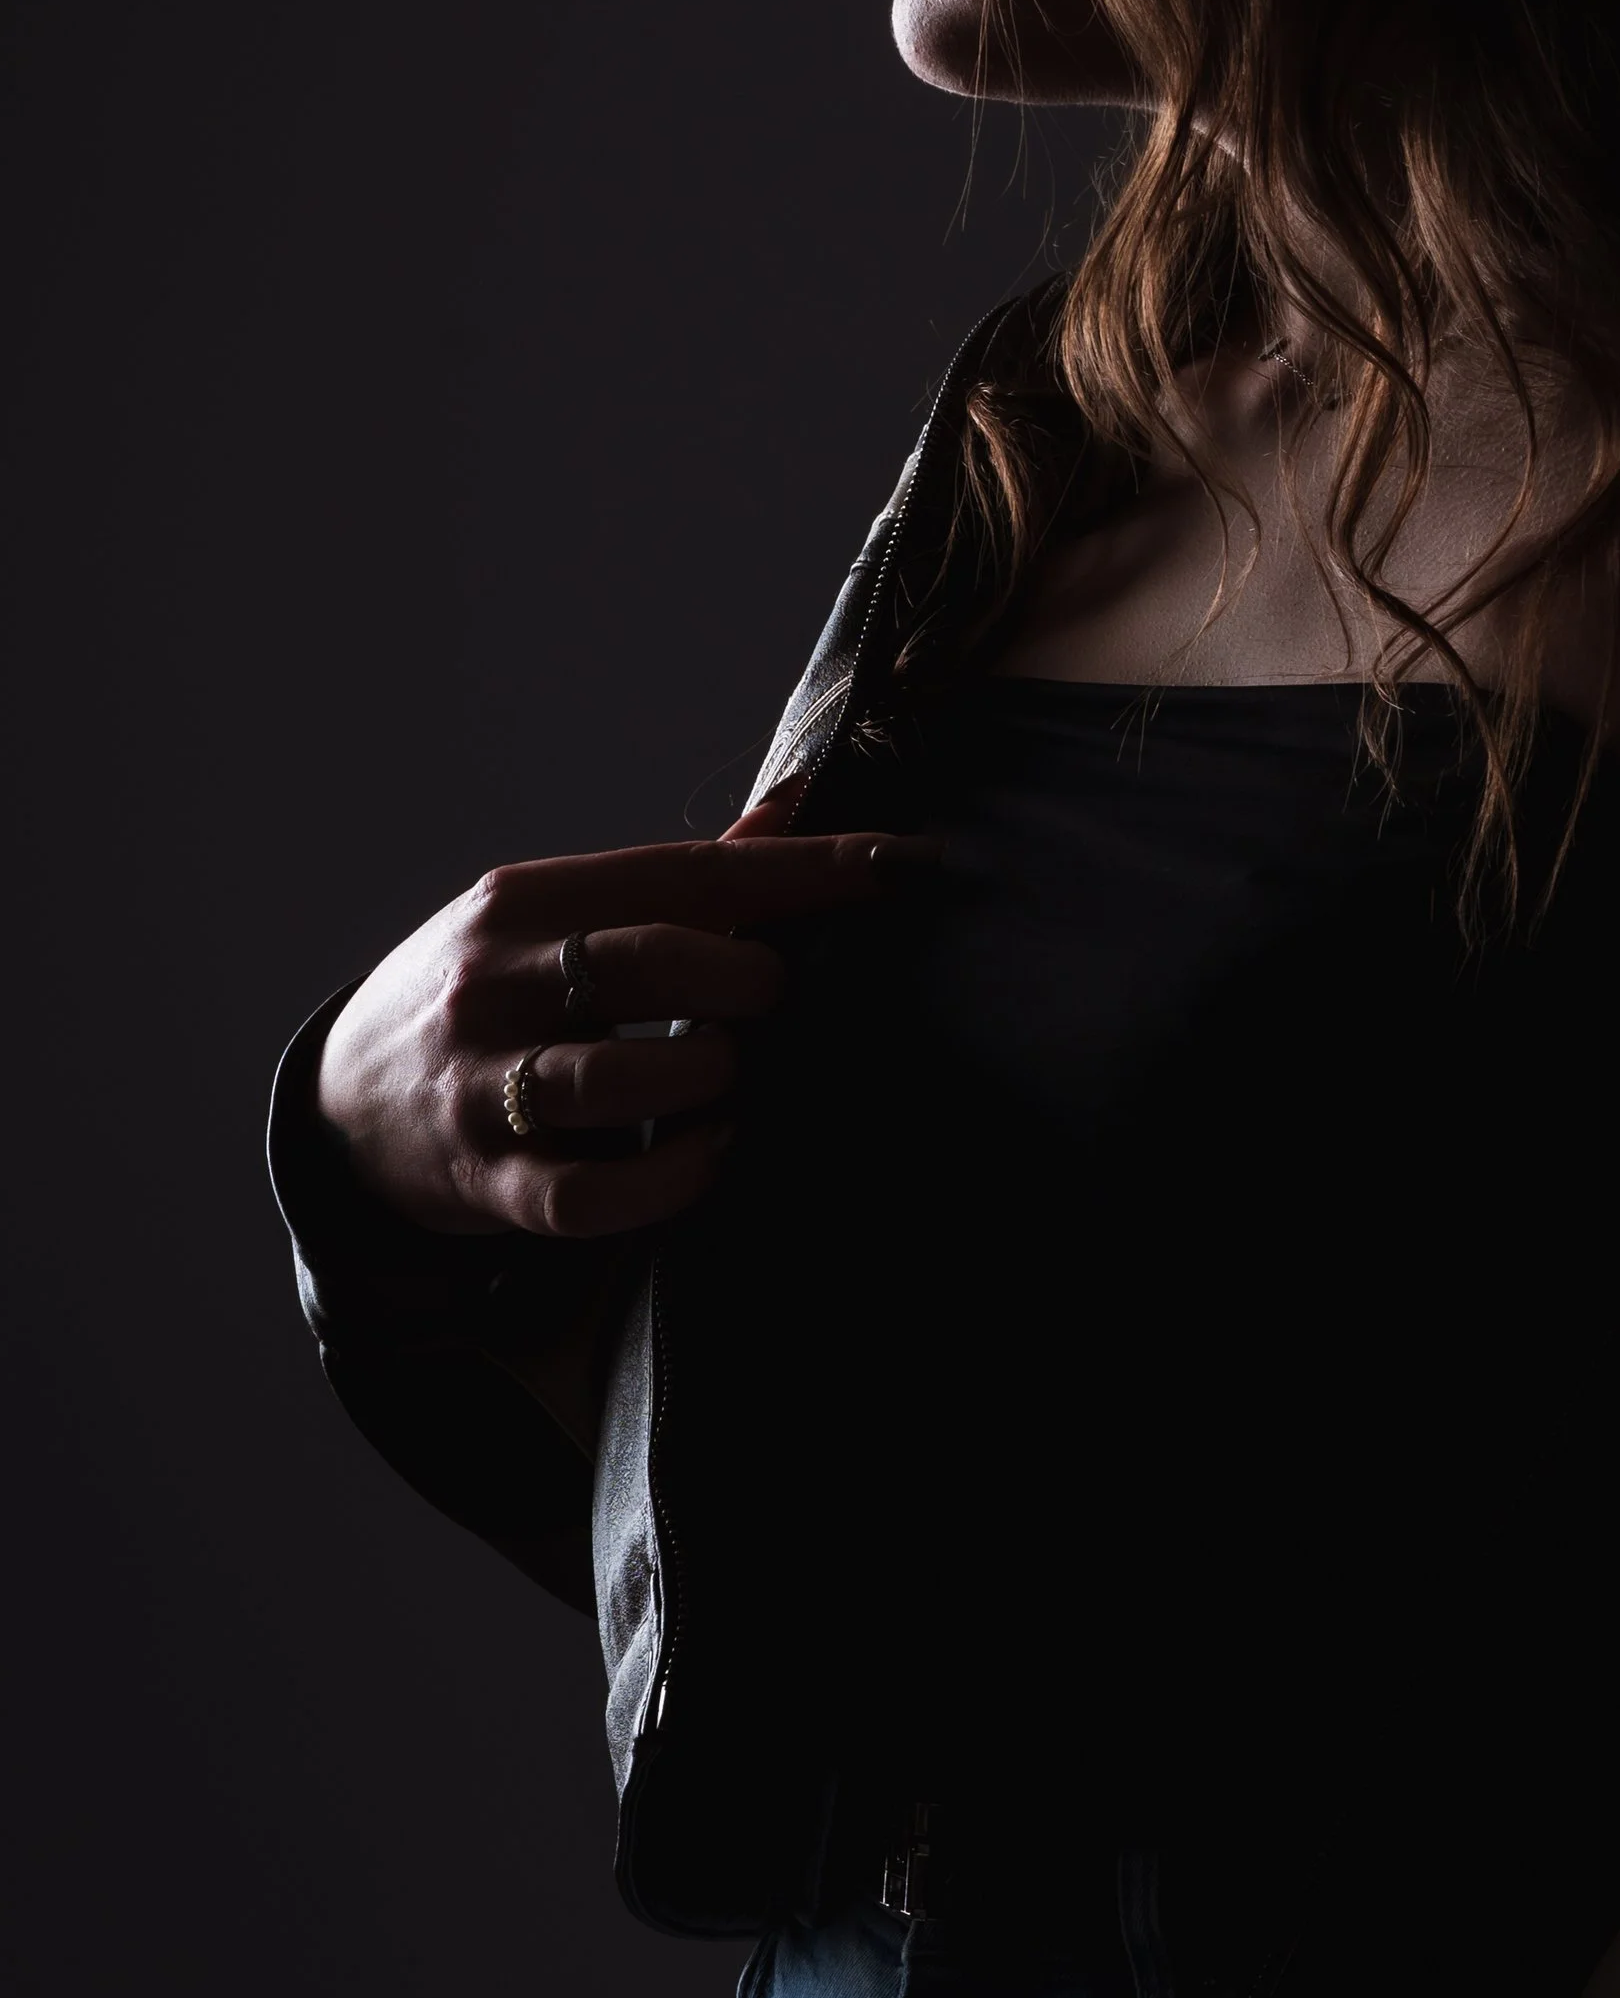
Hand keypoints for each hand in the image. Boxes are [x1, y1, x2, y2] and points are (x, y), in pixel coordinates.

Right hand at [314, 811, 926, 1255]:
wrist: (342, 1103)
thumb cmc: (490, 995)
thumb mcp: (553, 913)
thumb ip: (680, 874)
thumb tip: (798, 802)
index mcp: (525, 901)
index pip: (687, 872)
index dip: (805, 871)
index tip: (900, 866)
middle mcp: (497, 985)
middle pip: (650, 962)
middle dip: (747, 979)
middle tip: (778, 999)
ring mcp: (485, 1088)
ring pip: (624, 1079)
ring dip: (713, 1079)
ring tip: (736, 1079)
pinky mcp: (491, 1185)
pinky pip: (598, 1195)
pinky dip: (676, 1179)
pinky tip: (708, 1153)